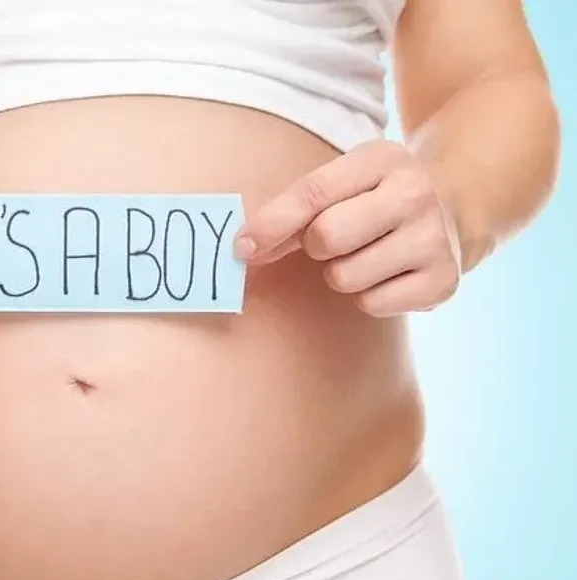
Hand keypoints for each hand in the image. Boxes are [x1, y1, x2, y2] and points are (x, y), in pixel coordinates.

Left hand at [235, 140, 462, 317]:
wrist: (453, 208)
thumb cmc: (375, 198)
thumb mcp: (343, 183)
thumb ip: (295, 209)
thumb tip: (246, 247)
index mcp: (382, 159)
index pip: (312, 193)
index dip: (271, 223)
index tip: (243, 247)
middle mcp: (416, 193)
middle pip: (326, 237)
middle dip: (315, 246)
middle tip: (334, 240)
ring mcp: (434, 238)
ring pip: (345, 277)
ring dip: (341, 273)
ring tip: (366, 254)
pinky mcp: (442, 282)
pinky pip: (371, 304)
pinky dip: (368, 295)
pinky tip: (388, 272)